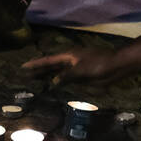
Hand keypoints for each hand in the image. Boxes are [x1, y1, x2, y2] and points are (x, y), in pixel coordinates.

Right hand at [22, 35, 140, 86]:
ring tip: (34, 80)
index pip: (48, 60)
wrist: (116, 67)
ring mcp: (75, 68)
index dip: (36, 64)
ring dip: (47, 76)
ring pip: (57, 72)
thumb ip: (67, 76)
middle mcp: (69, 61)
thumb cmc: (99, 64)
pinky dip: (58, 81)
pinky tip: (52, 85)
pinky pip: (66, 79)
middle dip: (38, 70)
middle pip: (51, 66)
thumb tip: (54, 81)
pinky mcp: (81, 76)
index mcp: (68, 56)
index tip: (24, 67)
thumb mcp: (81, 70)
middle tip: (25, 75)